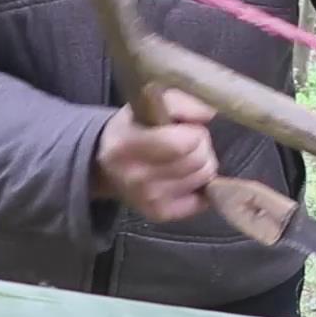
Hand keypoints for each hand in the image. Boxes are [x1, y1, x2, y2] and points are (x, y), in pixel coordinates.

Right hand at [92, 88, 217, 221]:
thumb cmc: (135, 128)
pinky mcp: (159, 214)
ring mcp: (147, 199)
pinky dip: (199, 187)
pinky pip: (202, 200)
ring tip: (184, 158)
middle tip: (187, 143)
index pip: (182, 143)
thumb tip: (209, 113)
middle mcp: (135, 176)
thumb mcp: (149, 103)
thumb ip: (181, 102)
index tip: (186, 128)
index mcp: (126, 144)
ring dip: (201, 165)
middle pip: (199, 161)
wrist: (106, 165)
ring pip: (205, 178)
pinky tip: (183, 177)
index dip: (195, 132)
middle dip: (201, 147)